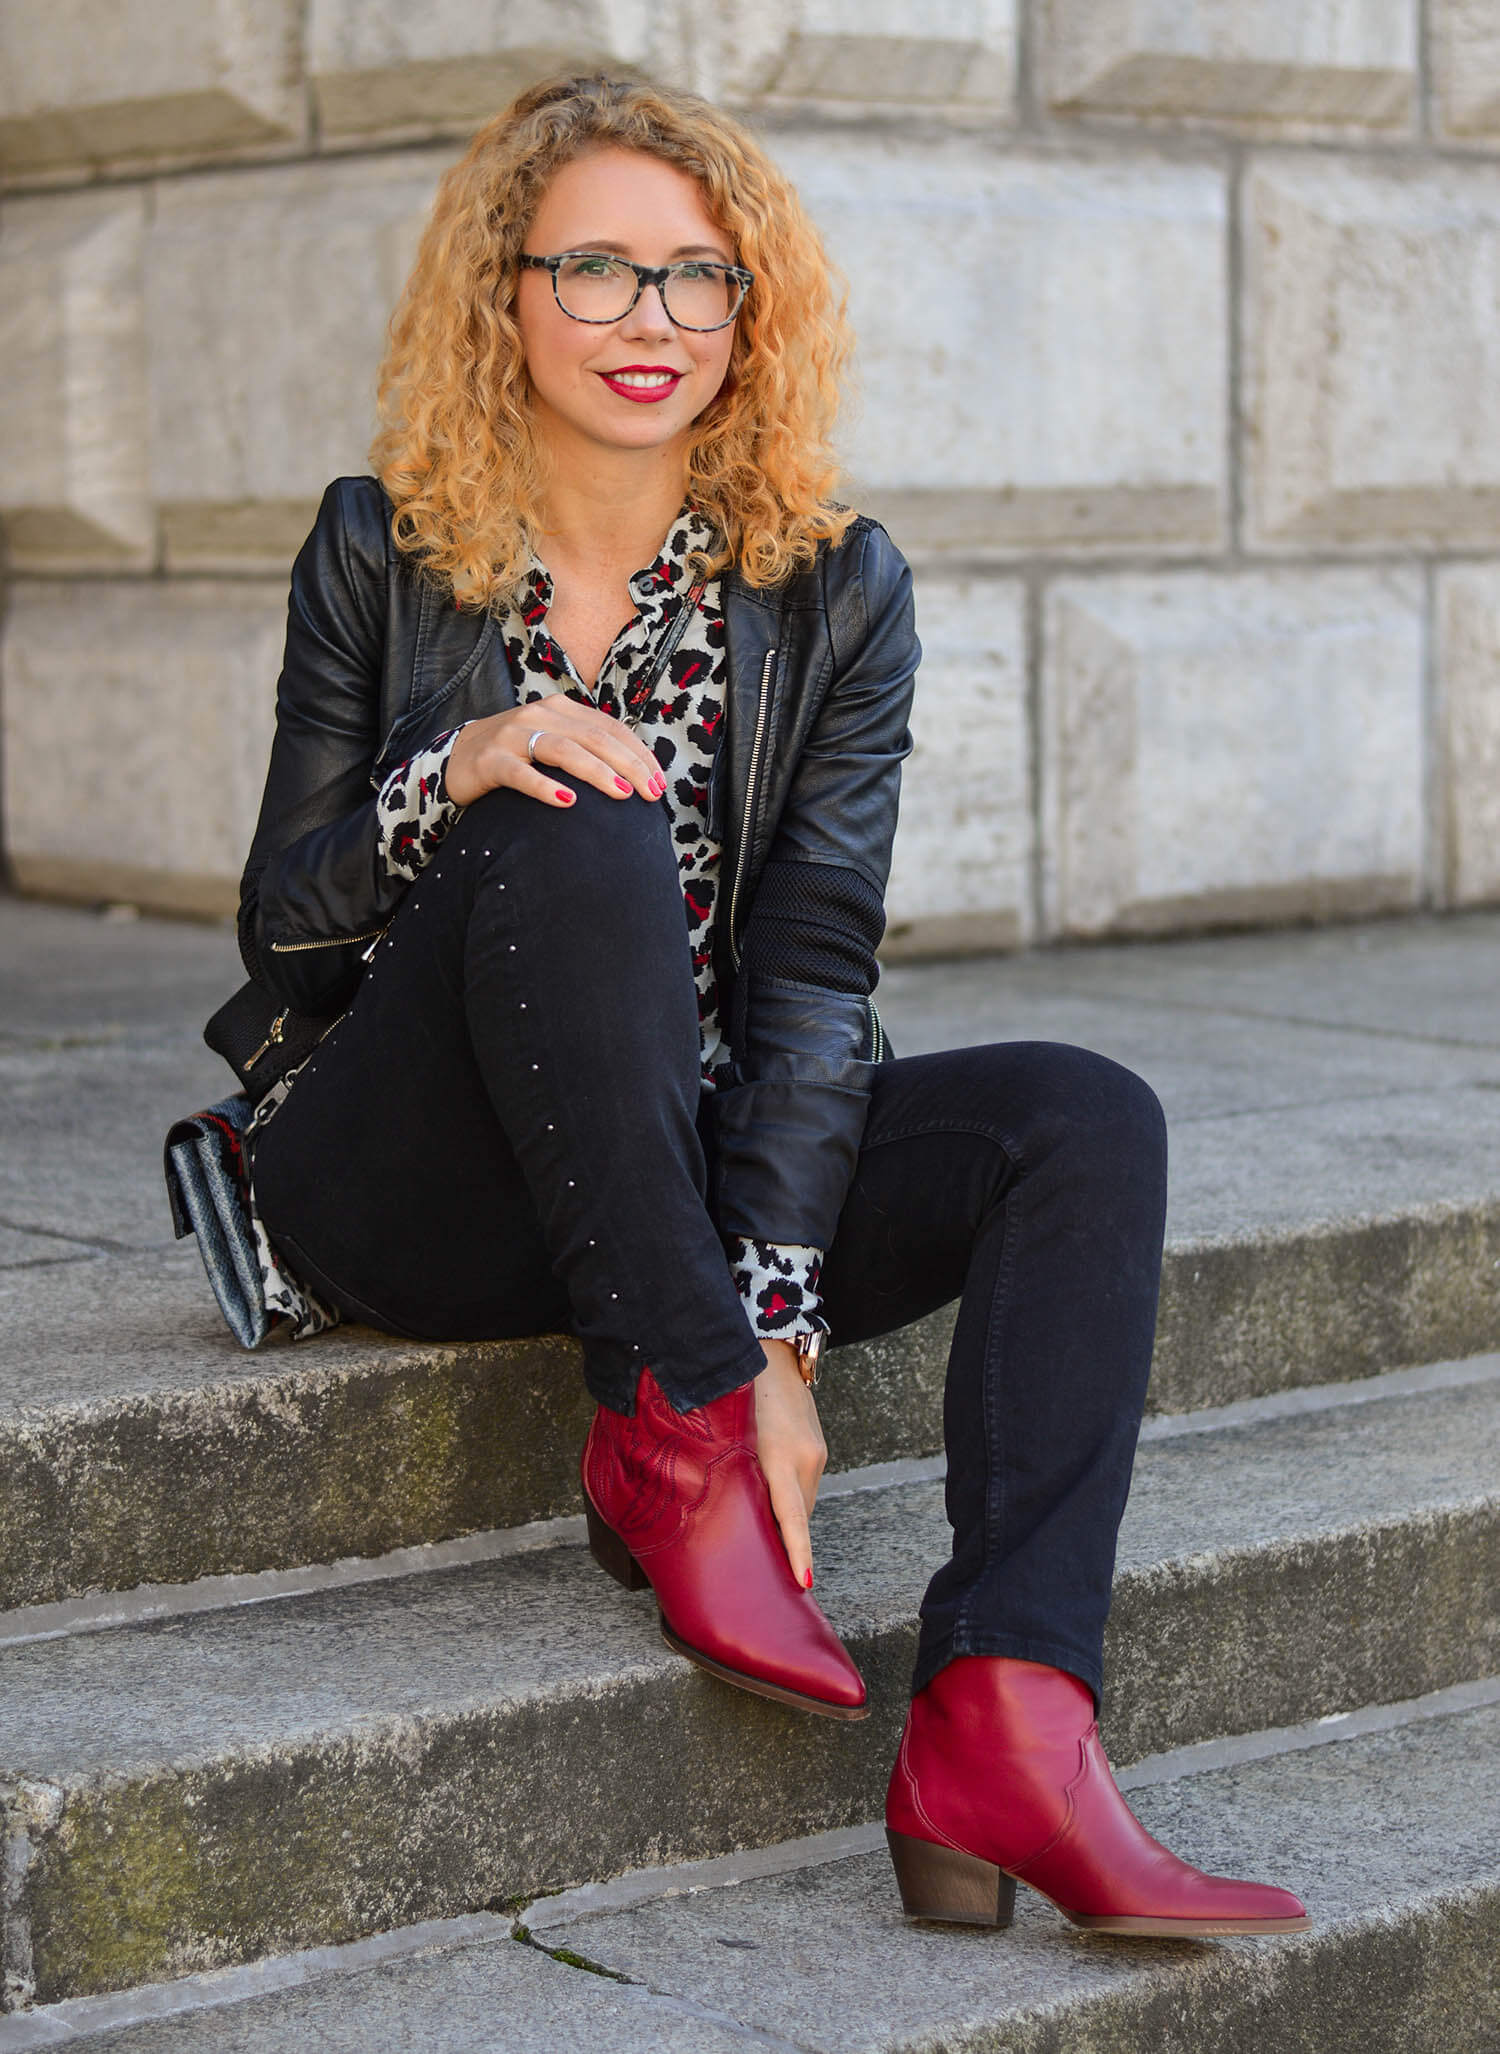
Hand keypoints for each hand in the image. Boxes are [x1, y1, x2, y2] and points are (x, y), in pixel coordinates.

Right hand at [446, 701, 665, 809]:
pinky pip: (520, 773)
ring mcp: (512, 735)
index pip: (610, 729)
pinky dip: (545, 786)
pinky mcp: (489, 760)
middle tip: (650, 793)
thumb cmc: (515, 757)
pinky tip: (566, 802)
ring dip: (596, 772)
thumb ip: (586, 750)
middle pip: (594, 737)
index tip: (659, 783)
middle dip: (628, 765)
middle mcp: (539, 715)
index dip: (639, 755)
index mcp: (561, 709)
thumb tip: (634, 775)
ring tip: (621, 794)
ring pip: (563, 750)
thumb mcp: (552, 744)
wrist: (455, 759)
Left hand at [754, 1339, 826, 1589]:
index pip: (794, 1516)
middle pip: (799, 1515)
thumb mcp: (730, 1435)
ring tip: (756, 1522)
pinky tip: (769, 1491)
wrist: (771, 1351)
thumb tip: (729, 1511)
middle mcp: (806, 1458)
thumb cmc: (738, 1392)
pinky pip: (805, 1482)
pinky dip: (790, 1494)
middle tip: (757, 1564)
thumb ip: (734, 1473)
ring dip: (785, 1514)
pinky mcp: (818, 1445)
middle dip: (784, 1540)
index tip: (804, 1582)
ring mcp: (816, 1452)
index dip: (798, 1551)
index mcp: (780, 1457)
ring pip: (803, 1500)